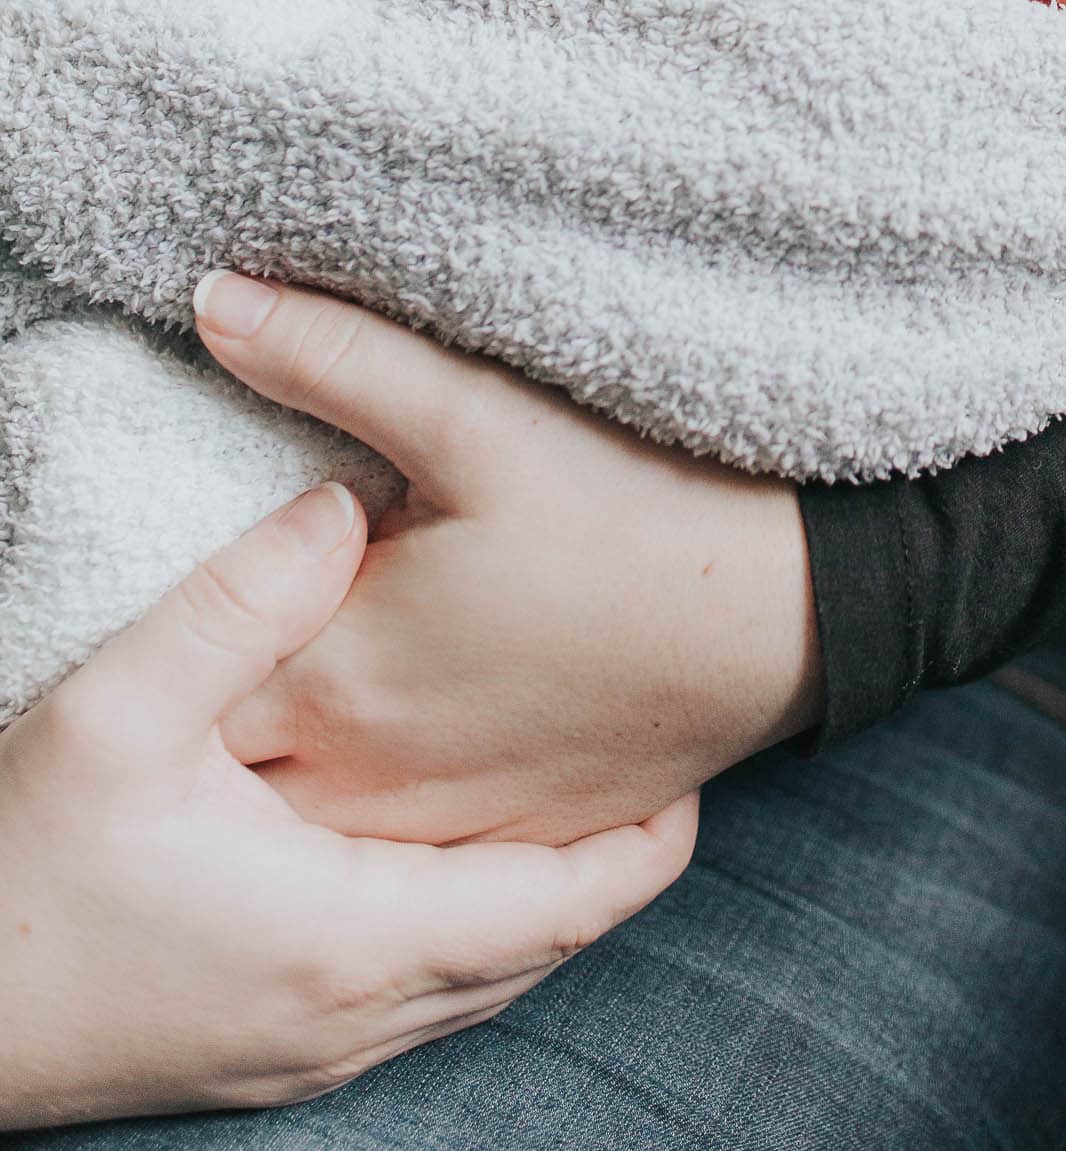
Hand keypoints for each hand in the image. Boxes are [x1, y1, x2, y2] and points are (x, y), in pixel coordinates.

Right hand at [0, 482, 695, 1129]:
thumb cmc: (16, 879)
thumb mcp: (116, 716)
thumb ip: (241, 604)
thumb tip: (341, 503)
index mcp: (350, 935)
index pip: (557, 904)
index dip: (641, 843)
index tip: (692, 769)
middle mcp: (353, 1016)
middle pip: (536, 949)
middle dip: (604, 866)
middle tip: (652, 770)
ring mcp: (311, 1053)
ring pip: (480, 982)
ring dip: (538, 903)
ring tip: (576, 808)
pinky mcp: (267, 1060)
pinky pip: (417, 999)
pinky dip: (467, 937)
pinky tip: (448, 871)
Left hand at [194, 273, 822, 845]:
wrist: (798, 610)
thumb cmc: (638, 509)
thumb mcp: (478, 412)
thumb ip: (332, 358)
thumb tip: (211, 300)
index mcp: (338, 676)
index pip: (189, 676)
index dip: (182, 624)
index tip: (198, 571)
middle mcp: (372, 778)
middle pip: (236, 766)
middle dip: (218, 702)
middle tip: (250, 620)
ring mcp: (447, 825)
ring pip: (313, 823)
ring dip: (295, 763)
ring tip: (319, 678)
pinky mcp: (520, 836)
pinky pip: (403, 851)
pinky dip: (379, 805)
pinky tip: (405, 738)